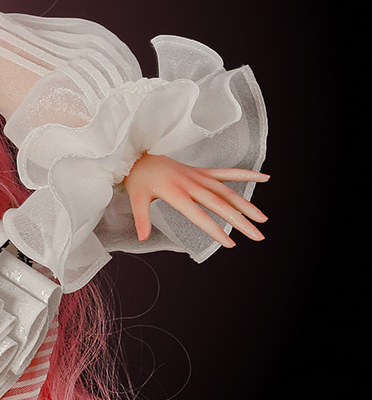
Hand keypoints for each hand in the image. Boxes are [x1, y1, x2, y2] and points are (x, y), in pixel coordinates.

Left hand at [124, 152, 268, 248]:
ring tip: (263, 219)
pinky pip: (227, 173)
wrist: (139, 156)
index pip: (200, 216)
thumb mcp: (135, 198)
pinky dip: (246, 174)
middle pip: (222, 205)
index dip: (216, 230)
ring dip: (247, 205)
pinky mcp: (202, 172)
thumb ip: (141, 218)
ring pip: (228, 192)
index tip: (230, 243)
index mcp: (176, 193)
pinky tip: (264, 177)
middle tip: (258, 236)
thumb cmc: (138, 178)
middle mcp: (192, 184)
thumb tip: (142, 238)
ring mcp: (199, 177)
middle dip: (241, 222)